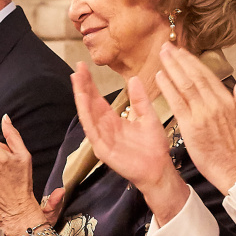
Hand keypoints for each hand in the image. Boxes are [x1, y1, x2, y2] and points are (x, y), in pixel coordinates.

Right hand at [70, 64, 189, 223]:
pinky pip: (92, 131)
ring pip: (87, 115)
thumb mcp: (148, 116)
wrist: (159, 168)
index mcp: (113, 120)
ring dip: (81, 98)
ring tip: (76, 81)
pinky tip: (83, 101)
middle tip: (77, 68)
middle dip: (82, 86)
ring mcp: (101, 139)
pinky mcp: (102, 149)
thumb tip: (133, 78)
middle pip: (89, 104)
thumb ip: (140, 99)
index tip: (84, 67)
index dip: (90, 84)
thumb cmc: (153, 146)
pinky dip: (86, 115)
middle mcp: (104, 128)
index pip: (97, 99)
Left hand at [152, 43, 235, 193]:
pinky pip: (177, 102)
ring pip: (184, 85)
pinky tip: (159, 77)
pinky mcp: (191, 126)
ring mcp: (202, 114)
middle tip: (167, 46)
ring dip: (172, 67)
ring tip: (162, 55)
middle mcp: (214, 104)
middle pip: (193, 76)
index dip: (193, 62)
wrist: (235, 170)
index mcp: (227, 101)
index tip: (182, 52)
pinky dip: (168, 87)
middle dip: (179, 59)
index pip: (207, 76)